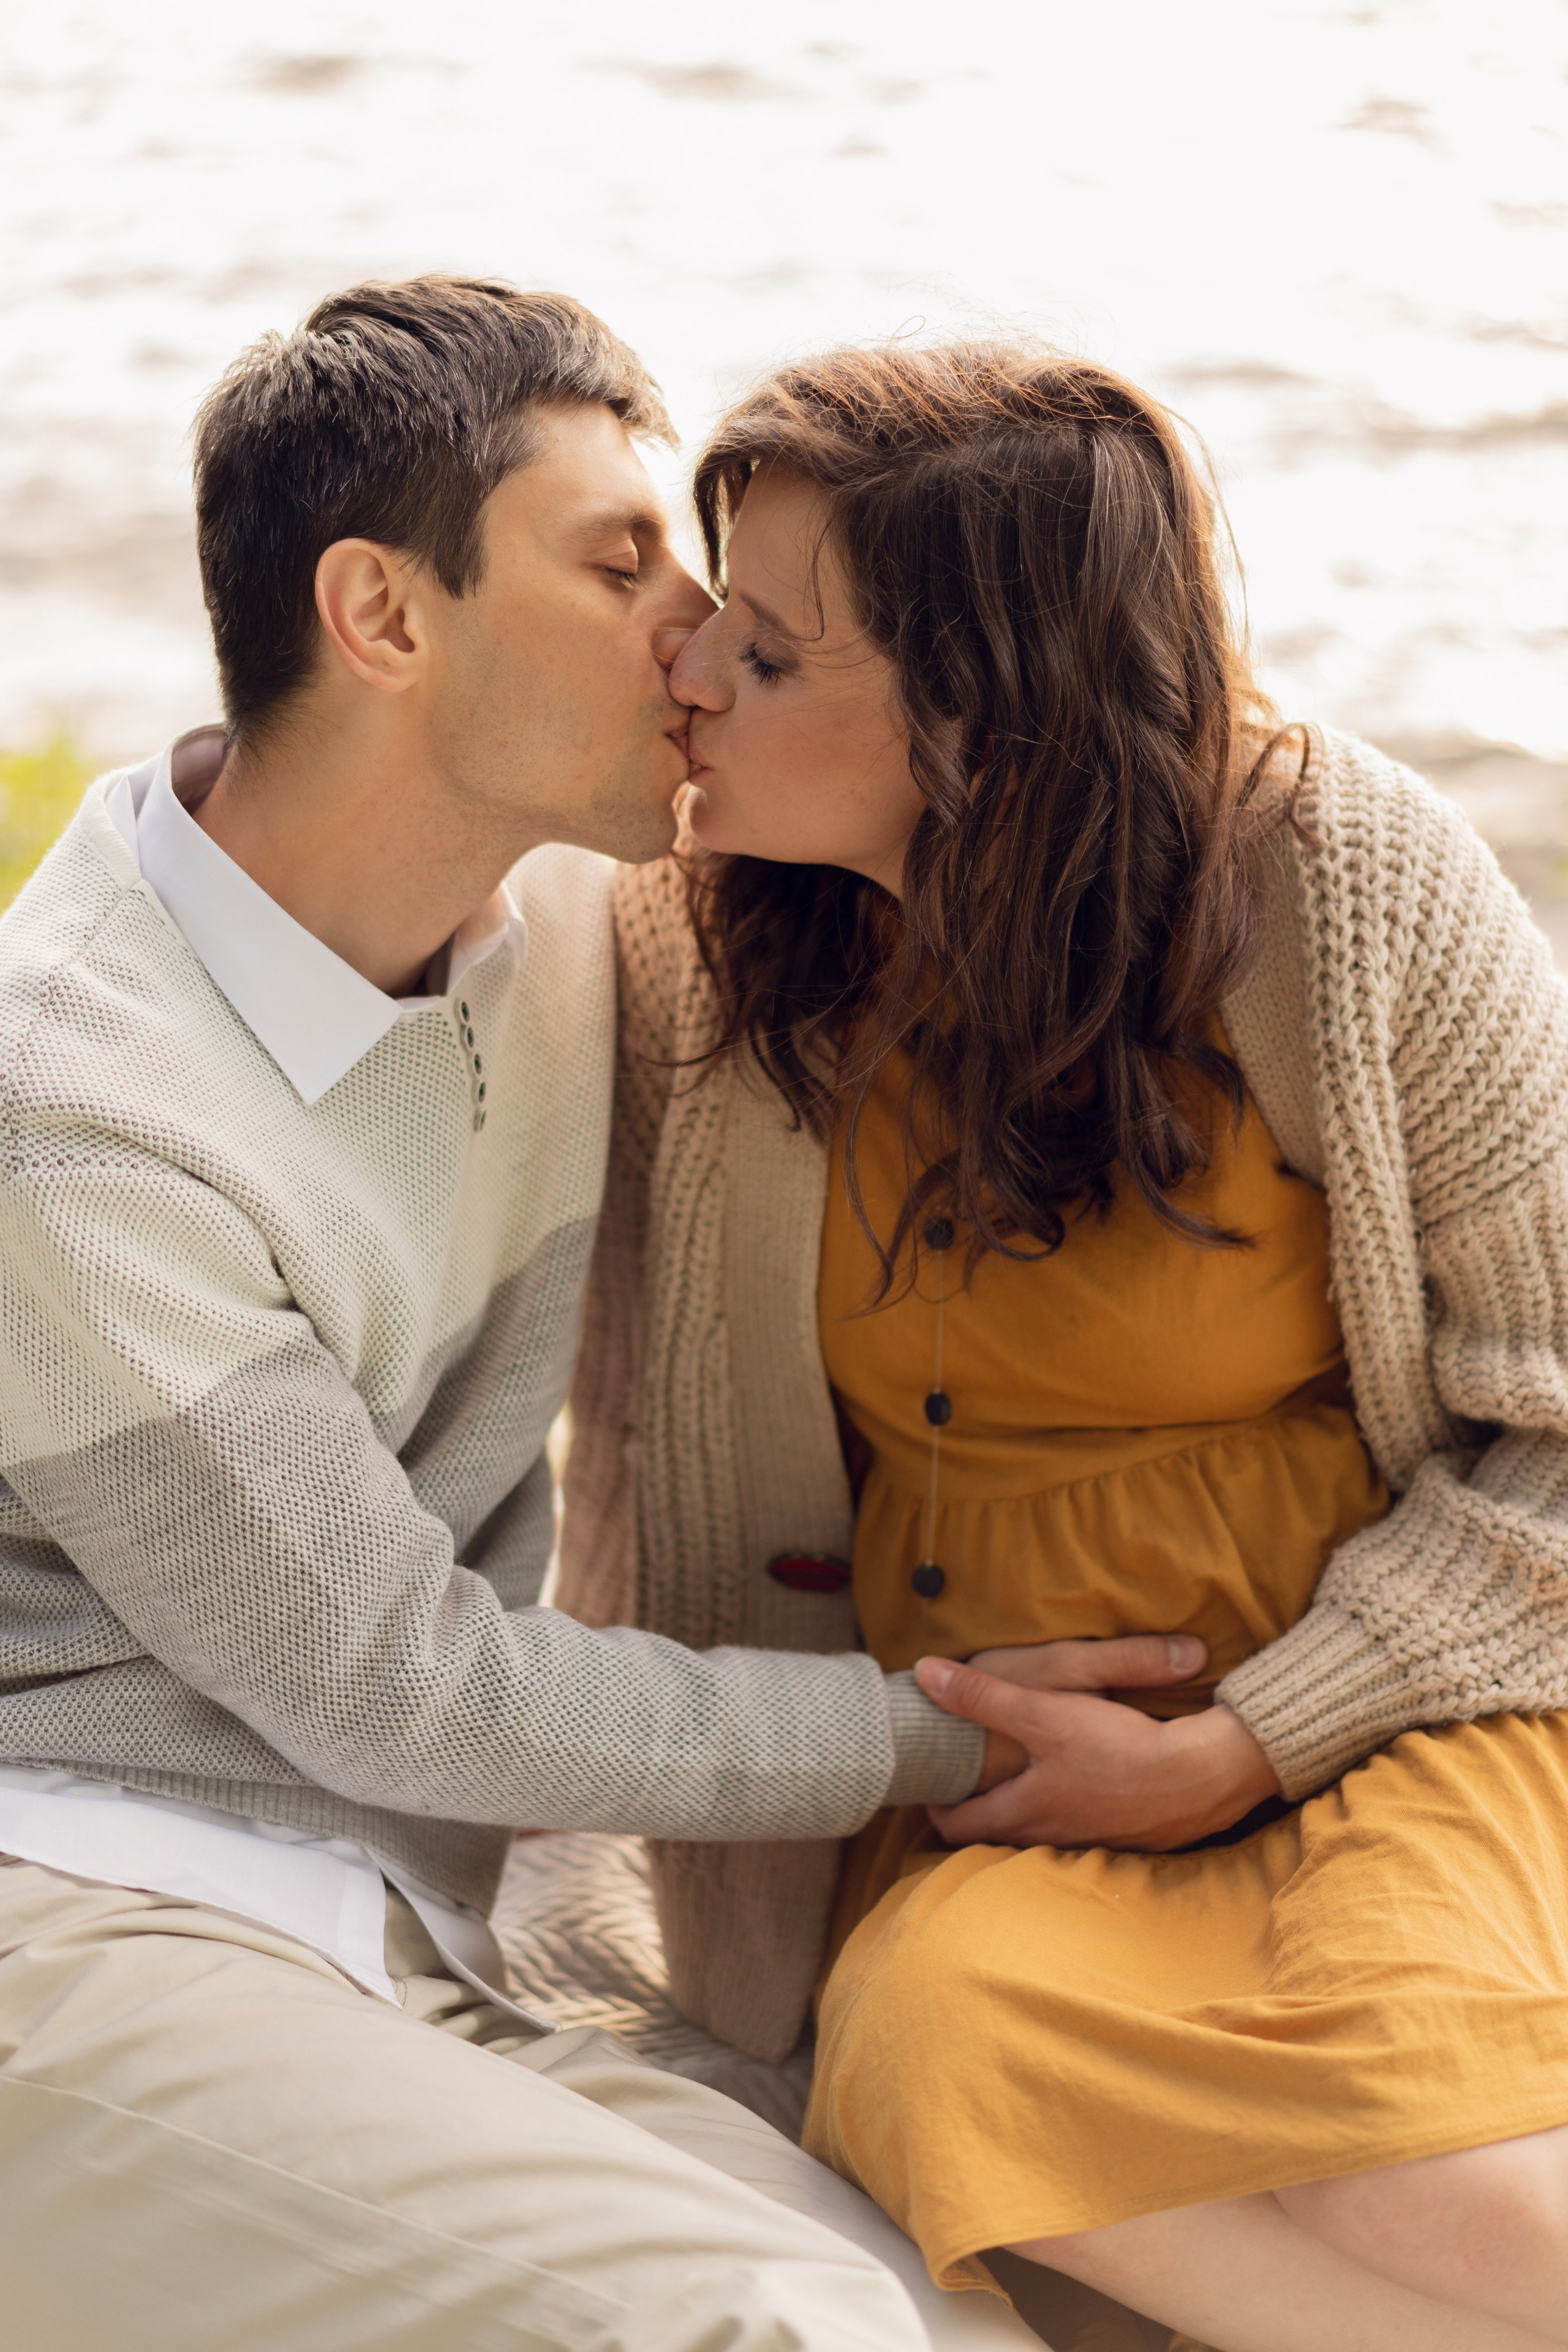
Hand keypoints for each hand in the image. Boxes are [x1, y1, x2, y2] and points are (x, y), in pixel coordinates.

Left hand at [919, 1637, 1281, 1851]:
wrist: (1202, 1777)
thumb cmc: (1117, 1748)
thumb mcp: (1041, 1714)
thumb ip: (981, 1697)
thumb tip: (923, 1674)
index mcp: (1024, 1812)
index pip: (959, 1827)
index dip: (936, 1810)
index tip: (929, 1792)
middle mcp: (1052, 1836)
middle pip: (998, 1833)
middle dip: (979, 1811)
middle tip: (965, 1787)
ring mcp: (1092, 1839)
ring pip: (1041, 1831)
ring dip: (1024, 1811)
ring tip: (1016, 1783)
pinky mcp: (1128, 1834)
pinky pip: (1083, 1827)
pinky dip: (1069, 1810)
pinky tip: (1081, 1786)